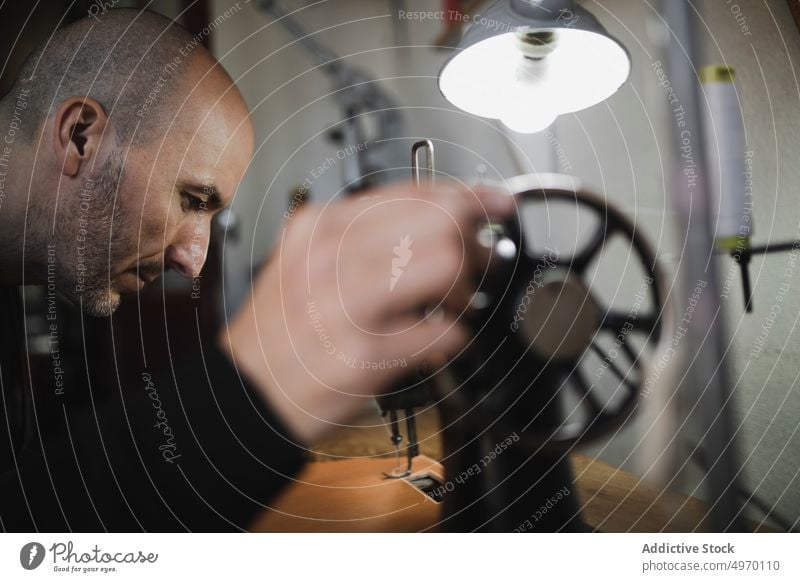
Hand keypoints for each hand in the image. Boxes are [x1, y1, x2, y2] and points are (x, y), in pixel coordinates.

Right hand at [220, 181, 512, 444]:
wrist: (242, 395)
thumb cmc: (281, 333)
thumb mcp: (308, 262)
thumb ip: (367, 238)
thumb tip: (440, 222)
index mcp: (320, 227)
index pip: (413, 192)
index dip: (468, 196)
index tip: (494, 201)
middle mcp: (331, 256)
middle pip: (439, 223)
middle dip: (472, 246)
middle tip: (473, 266)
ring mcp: (345, 304)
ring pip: (446, 266)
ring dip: (463, 291)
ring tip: (448, 308)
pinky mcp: (363, 354)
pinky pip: (441, 333)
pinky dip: (451, 338)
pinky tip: (433, 342)